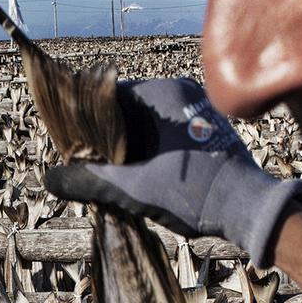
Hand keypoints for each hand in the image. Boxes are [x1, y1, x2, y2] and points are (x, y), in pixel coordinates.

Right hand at [44, 77, 301, 266]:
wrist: (250, 209)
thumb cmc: (194, 193)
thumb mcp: (134, 189)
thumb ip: (90, 180)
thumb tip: (51, 179)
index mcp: (164, 93)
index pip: (109, 95)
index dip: (86, 120)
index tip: (74, 144)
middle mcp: (183, 93)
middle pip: (129, 109)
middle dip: (108, 136)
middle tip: (89, 162)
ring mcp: (199, 110)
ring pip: (149, 122)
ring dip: (129, 146)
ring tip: (113, 172)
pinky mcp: (209, 129)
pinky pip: (169, 131)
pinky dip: (151, 148)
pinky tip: (142, 174)